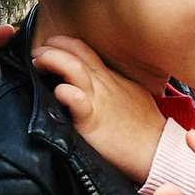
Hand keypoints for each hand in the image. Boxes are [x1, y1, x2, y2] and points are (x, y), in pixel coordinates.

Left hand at [34, 34, 165, 181]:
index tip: (51, 46)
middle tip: (37, 50)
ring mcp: (99, 100)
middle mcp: (104, 84)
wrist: (157, 151)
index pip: (85, 50)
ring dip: (53, 59)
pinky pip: (77, 100)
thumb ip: (114, 86)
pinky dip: (65, 92)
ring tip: (38, 61)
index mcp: (112, 78)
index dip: (65, 44)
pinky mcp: (93, 121)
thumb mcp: (133, 95)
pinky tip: (57, 91)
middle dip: (53, 45)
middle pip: (77, 52)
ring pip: (74, 68)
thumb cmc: (146, 127)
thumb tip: (97, 82)